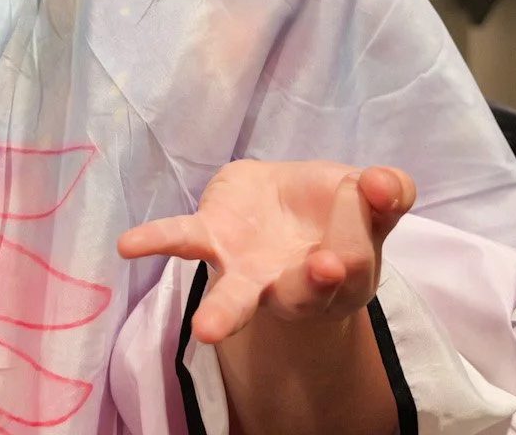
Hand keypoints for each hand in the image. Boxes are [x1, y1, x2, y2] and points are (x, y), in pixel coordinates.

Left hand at [118, 160, 414, 344]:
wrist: (287, 199)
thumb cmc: (336, 208)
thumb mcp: (371, 193)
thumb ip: (387, 191)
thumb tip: (382, 183)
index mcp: (343, 273)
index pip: (354, 253)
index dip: (362, 220)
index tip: (370, 188)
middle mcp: (295, 284)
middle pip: (305, 295)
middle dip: (314, 285)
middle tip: (323, 270)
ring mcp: (249, 269)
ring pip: (239, 296)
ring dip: (226, 311)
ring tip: (208, 331)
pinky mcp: (214, 239)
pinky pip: (183, 241)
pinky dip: (155, 241)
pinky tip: (127, 245)